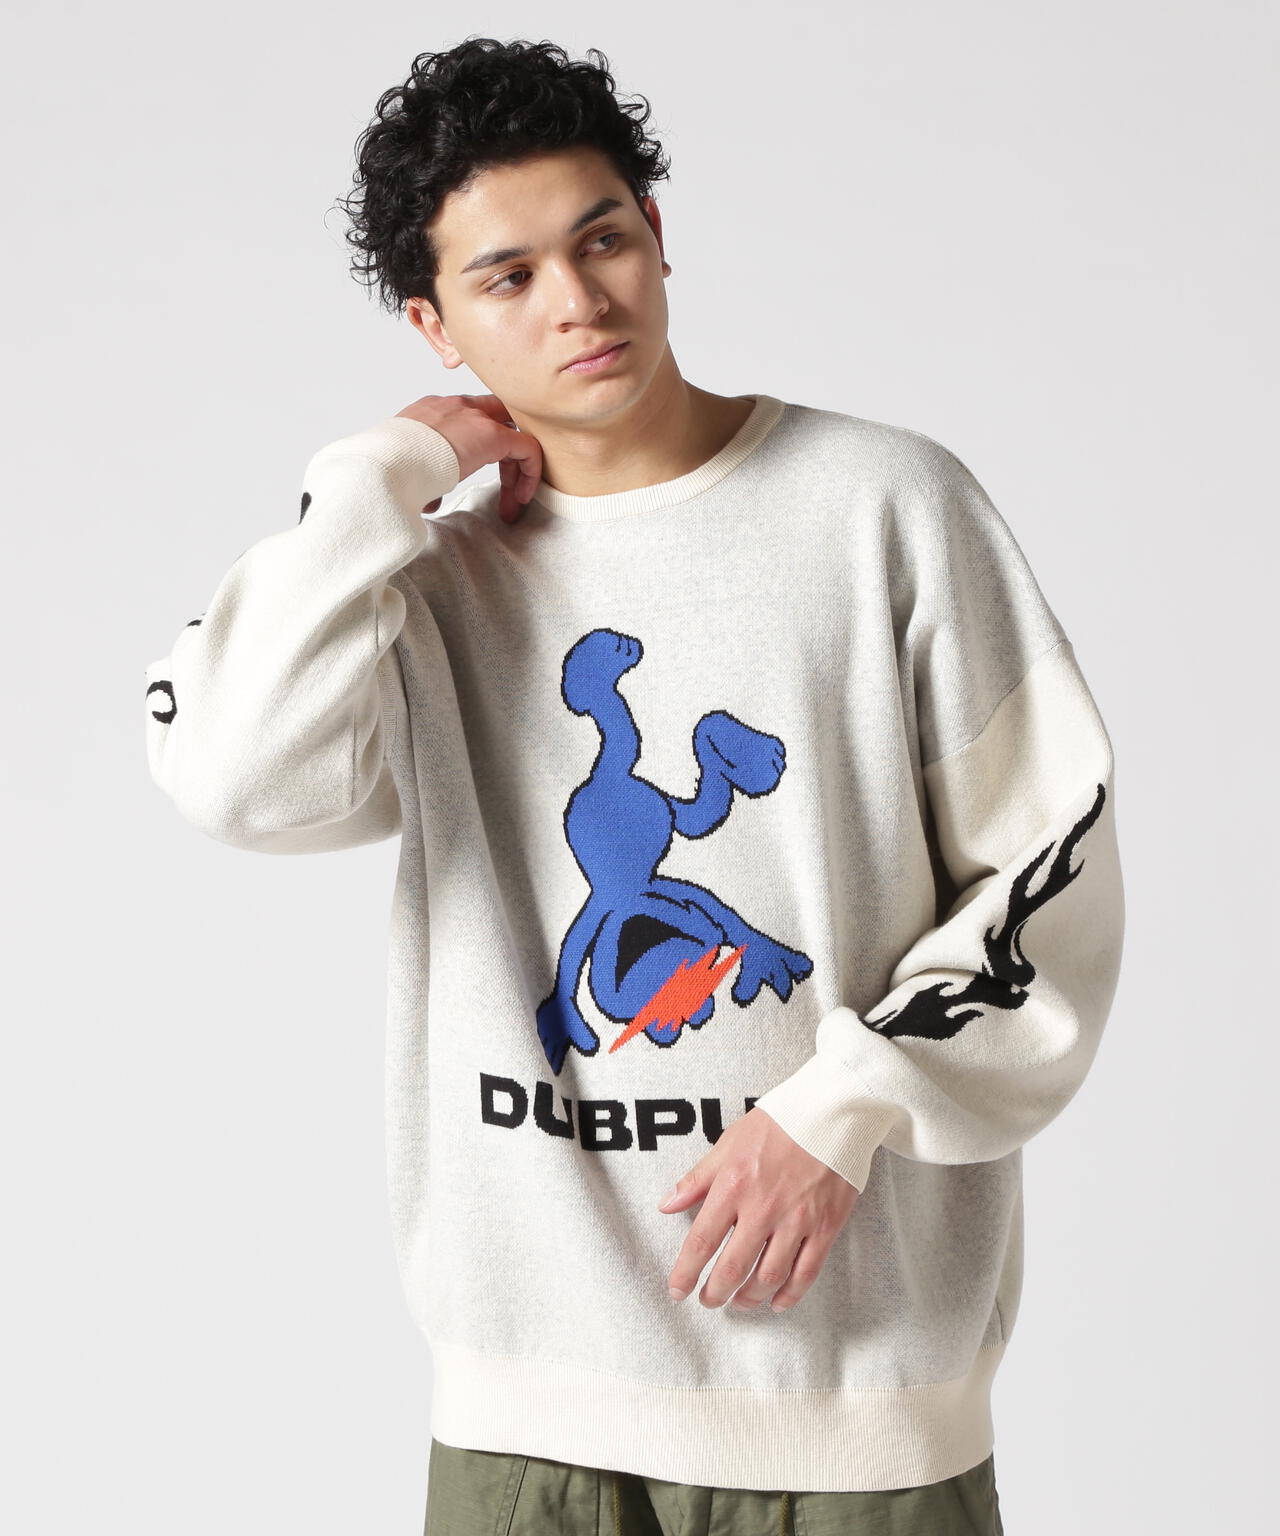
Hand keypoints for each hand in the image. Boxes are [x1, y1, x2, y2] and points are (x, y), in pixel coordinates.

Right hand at [394, 392, 542, 523]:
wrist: (382, 466)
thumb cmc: (385, 471)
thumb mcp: (406, 467)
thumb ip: (425, 477)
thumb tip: (430, 498)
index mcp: (433, 412)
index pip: (471, 419)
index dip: (483, 449)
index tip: (482, 477)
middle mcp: (456, 407)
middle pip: (498, 422)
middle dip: (506, 460)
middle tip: (506, 494)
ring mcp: (474, 417)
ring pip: (514, 435)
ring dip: (518, 472)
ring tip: (514, 503)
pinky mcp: (490, 434)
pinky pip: (527, 447)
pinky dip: (530, 472)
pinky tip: (520, 497)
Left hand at [657, 1107, 859, 1311]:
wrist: (831, 1112)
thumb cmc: (778, 1124)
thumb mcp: (728, 1143)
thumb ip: (697, 1179)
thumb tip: (666, 1205)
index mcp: (734, 1185)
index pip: (701, 1240)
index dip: (686, 1272)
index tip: (677, 1290)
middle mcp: (763, 1207)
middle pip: (733, 1268)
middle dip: (715, 1293)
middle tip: (708, 1301)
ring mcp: (797, 1220)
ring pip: (768, 1276)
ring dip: (749, 1298)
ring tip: (738, 1302)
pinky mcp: (825, 1226)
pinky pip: (806, 1272)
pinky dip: (789, 1295)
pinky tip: (776, 1302)